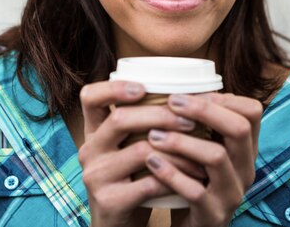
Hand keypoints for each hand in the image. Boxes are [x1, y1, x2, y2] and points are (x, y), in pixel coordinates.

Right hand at [78, 80, 207, 226]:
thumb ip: (139, 125)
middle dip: (160, 115)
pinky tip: (193, 177)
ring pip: (140, 151)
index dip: (114, 87)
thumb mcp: (126, 149)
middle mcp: (89, 150)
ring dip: (177, 149)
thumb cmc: (131, 180)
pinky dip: (176, 178)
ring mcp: (96, 176)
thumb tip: (183, 93)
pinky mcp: (109, 201)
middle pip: (120, 119)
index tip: (143, 88)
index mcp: (93, 132)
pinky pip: (149, 183)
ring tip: (201, 150)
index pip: (89, 97)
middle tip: (191, 120)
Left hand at [144, 92, 261, 226]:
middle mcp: (245, 169)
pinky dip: (171, 174)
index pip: (252, 111)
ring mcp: (231, 193)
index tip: (189, 93)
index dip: (222, 97)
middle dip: (203, 110)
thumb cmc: (193, 180)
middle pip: (238, 128)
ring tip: (152, 134)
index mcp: (245, 149)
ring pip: (216, 157)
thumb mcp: (204, 150)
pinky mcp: (213, 215)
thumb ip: (200, 125)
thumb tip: (173, 84)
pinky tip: (151, 162)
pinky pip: (195, 191)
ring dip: (181, 141)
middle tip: (170, 102)